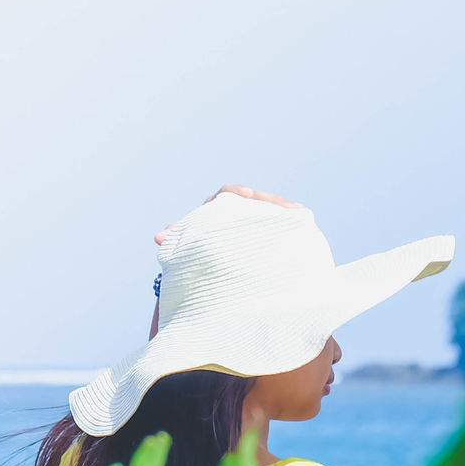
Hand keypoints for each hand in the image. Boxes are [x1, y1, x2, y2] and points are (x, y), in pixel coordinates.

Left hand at [154, 184, 304, 245]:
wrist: (211, 271)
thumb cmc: (198, 259)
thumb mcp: (190, 250)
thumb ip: (179, 241)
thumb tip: (159, 237)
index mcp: (216, 210)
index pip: (227, 195)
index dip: (238, 193)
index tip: (247, 194)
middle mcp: (237, 213)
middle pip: (256, 201)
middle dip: (270, 202)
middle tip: (285, 208)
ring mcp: (253, 222)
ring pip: (270, 212)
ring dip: (285, 212)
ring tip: (301, 214)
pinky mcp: (266, 232)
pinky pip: (280, 225)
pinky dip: (291, 222)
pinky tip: (305, 222)